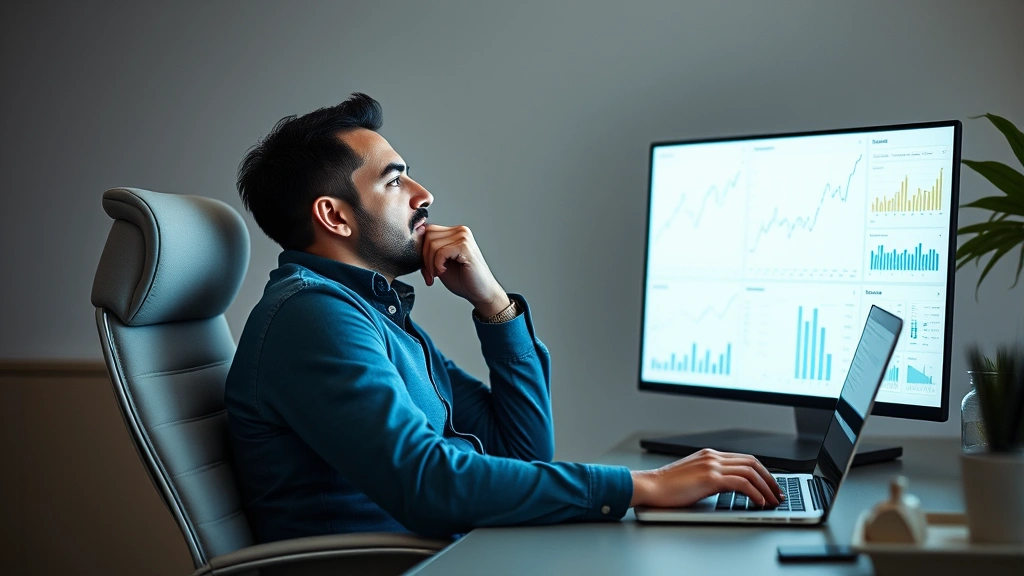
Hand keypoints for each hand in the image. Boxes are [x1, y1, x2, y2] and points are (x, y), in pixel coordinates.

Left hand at [420, 224, 509, 315]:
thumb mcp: (439, 262)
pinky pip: (440, 252)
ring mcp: (464, 237)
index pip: (427, 231)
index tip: (427, 269)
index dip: (422, 251)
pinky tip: (444, 271)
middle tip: (431, 273)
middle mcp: (460, 231)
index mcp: (454, 232)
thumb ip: (429, 250)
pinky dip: (437, 265)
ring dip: (430, 263)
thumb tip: (415, 234)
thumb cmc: (462, 279)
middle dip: (425, 258)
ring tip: (438, 273)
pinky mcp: (465, 246)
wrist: (480, 293)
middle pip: (427, 236)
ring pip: (432, 244)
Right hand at [629, 448, 782, 507]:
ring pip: (750, 471)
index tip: (770, 485)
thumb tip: (729, 488)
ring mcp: (712, 465)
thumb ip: (710, 476)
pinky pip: (741, 483)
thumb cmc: (667, 487)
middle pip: (752, 462)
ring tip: (772, 501)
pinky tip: (758, 502)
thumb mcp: (692, 476)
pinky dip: (755, 493)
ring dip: (766, 487)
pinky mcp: (710, 478)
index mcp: (709, 455)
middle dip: (769, 479)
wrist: (650, 486)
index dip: (762, 472)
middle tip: (778, 493)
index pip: (744, 459)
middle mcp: (713, 456)